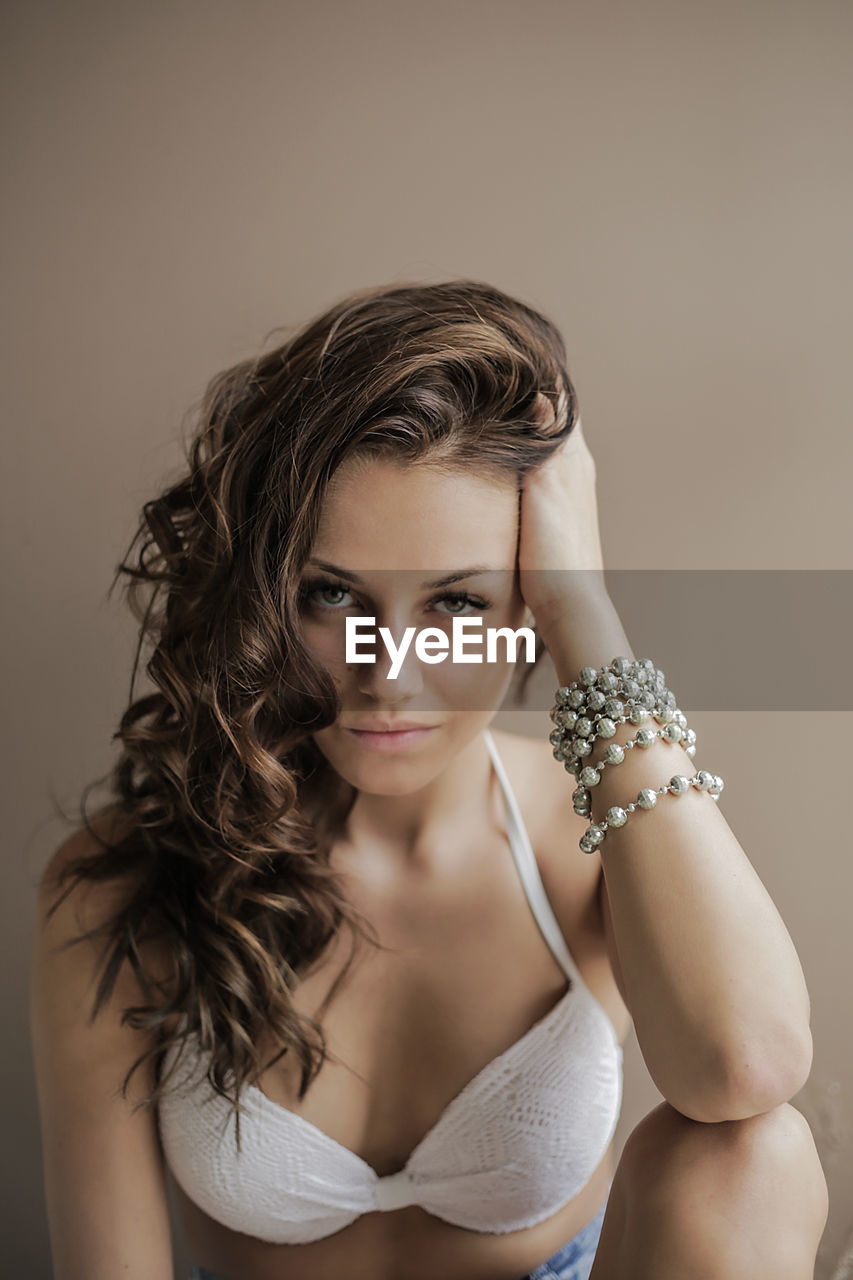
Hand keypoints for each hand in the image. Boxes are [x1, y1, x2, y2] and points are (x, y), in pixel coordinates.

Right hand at [518, 396, 606, 632]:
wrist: (566, 600)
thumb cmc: (555, 549)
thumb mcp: (546, 486)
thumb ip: (544, 440)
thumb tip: (542, 392)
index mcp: (575, 457)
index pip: (562, 400)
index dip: (541, 375)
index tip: (515, 354)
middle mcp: (577, 468)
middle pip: (556, 417)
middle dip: (532, 395)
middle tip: (498, 373)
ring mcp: (570, 490)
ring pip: (548, 442)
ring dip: (529, 423)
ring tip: (498, 404)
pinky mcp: (558, 511)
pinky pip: (542, 467)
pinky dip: (526, 452)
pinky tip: (507, 456)